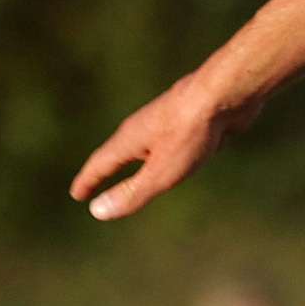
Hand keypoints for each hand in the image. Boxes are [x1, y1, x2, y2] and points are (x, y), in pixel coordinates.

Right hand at [71, 74, 252, 221]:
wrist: (227, 93)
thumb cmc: (191, 133)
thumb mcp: (161, 172)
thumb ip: (132, 193)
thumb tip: (97, 212)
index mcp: (130, 140)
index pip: (101, 164)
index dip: (88, 182)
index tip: (76, 194)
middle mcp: (145, 128)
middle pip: (121, 152)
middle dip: (108, 167)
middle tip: (96, 179)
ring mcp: (170, 123)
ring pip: (150, 145)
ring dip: (139, 158)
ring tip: (136, 167)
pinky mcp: (195, 122)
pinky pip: (176, 141)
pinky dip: (169, 151)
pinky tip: (183, 153)